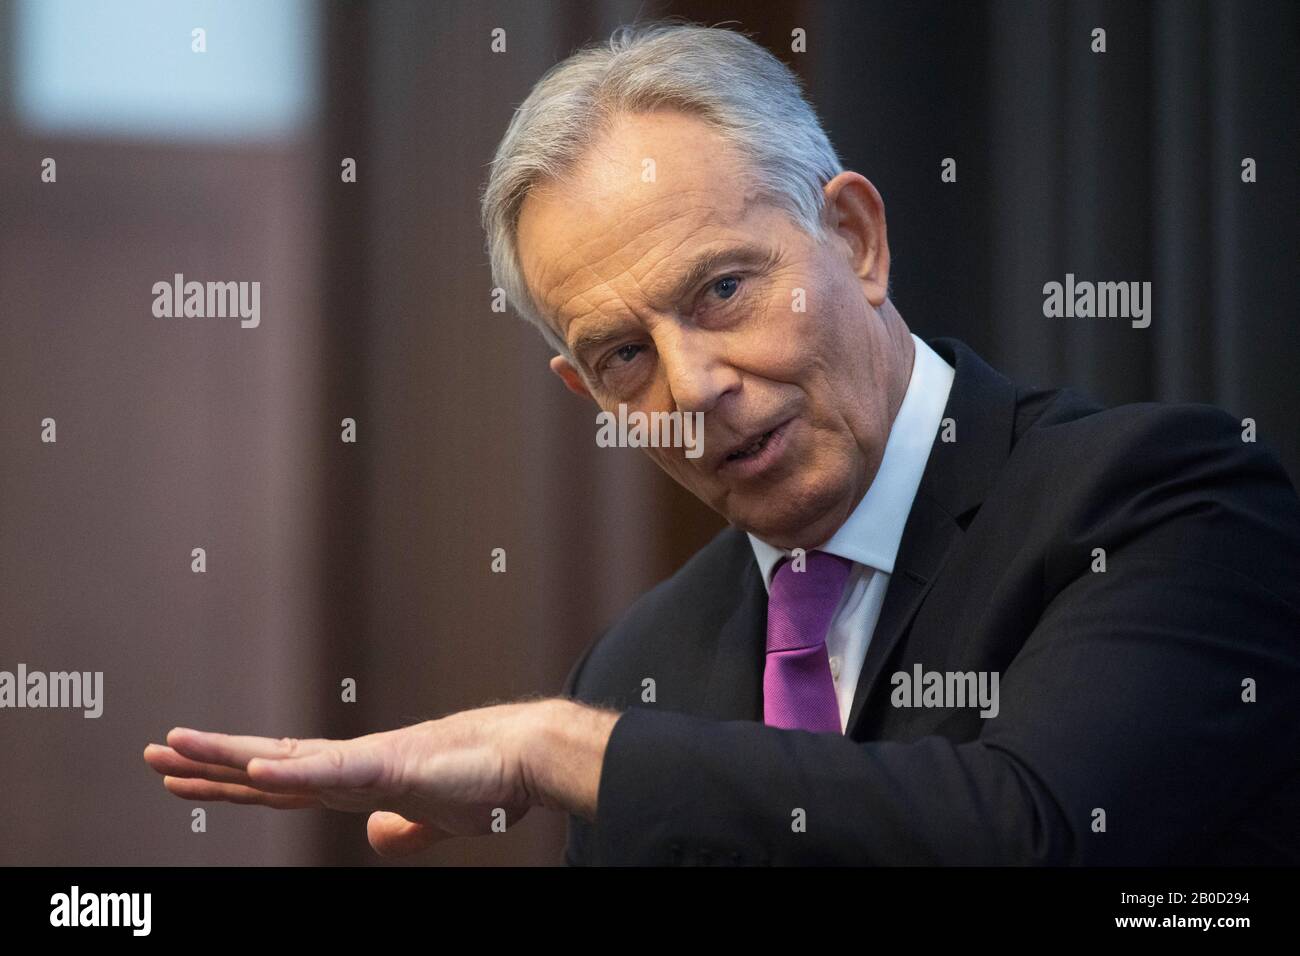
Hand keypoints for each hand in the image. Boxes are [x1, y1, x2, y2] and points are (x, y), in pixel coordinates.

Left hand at [142, 698, 612, 856]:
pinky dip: (290, 773)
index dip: (230, 780)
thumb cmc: (487, 781)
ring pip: (284, 761)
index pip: (280, 782)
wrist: (526, 756)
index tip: (185, 774)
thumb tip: (376, 839)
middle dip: (208, 762)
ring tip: (175, 747)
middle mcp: (351, 767)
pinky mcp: (390, 765)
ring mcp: (366, 762)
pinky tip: (252, 771)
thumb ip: (404, 830)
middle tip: (154, 754)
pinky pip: (331, 771)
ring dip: (227, 755)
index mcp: (358, 781)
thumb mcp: (434, 821)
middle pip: (266, 767)